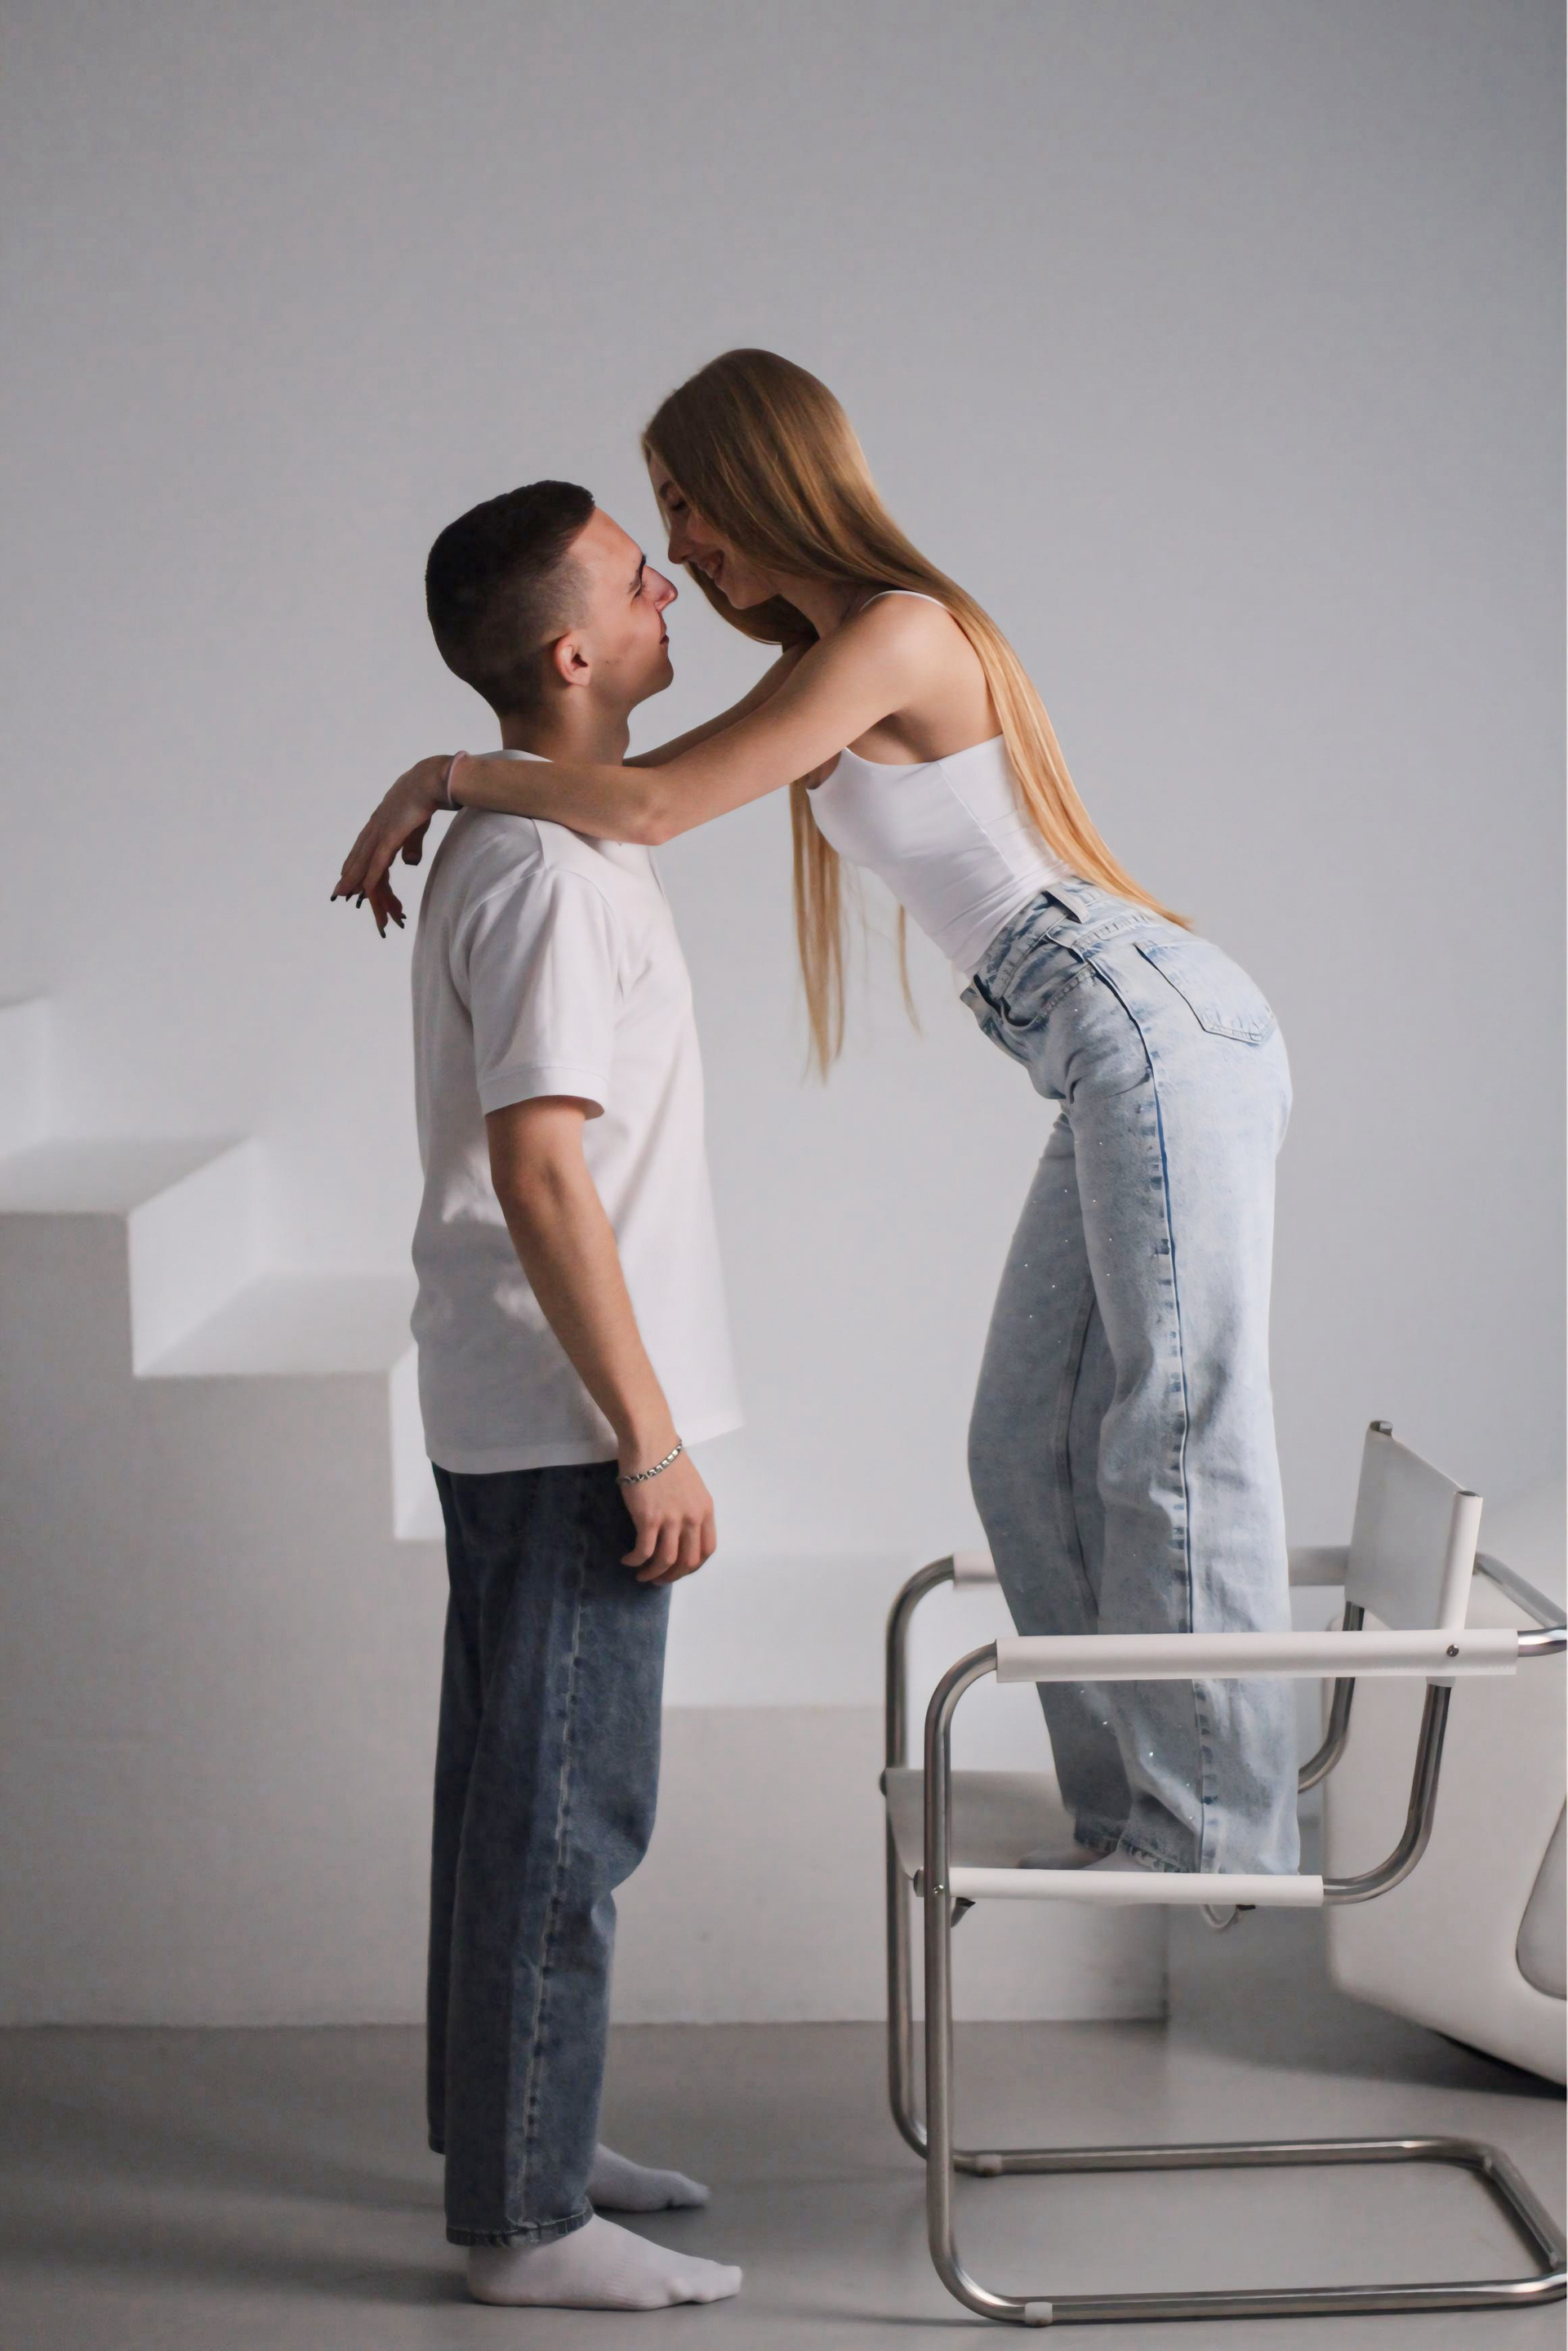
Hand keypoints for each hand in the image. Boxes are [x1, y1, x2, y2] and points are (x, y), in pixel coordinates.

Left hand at [331, 758, 448, 931]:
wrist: (432, 778)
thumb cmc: (427, 793)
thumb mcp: (418, 824)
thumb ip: (412, 844)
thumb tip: (409, 863)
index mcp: (381, 822)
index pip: (366, 849)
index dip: (356, 864)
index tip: (348, 877)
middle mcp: (375, 828)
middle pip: (362, 859)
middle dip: (351, 879)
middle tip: (339, 895)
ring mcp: (381, 832)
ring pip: (366, 866)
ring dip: (361, 887)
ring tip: (347, 898)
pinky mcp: (390, 837)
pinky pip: (378, 864)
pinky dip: (371, 880)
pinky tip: (365, 893)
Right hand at [619, 1448, 715, 1584]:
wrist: (650, 1442)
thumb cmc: (666, 1458)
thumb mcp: (690, 1486)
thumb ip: (689, 1509)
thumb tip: (679, 1529)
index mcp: (705, 1510)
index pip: (707, 1550)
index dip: (693, 1566)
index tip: (679, 1570)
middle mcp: (692, 1518)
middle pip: (688, 1561)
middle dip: (673, 1576)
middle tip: (659, 1579)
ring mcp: (671, 1520)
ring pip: (666, 1561)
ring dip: (653, 1574)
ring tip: (642, 1576)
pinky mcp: (649, 1519)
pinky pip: (644, 1551)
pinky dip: (635, 1561)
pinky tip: (627, 1560)